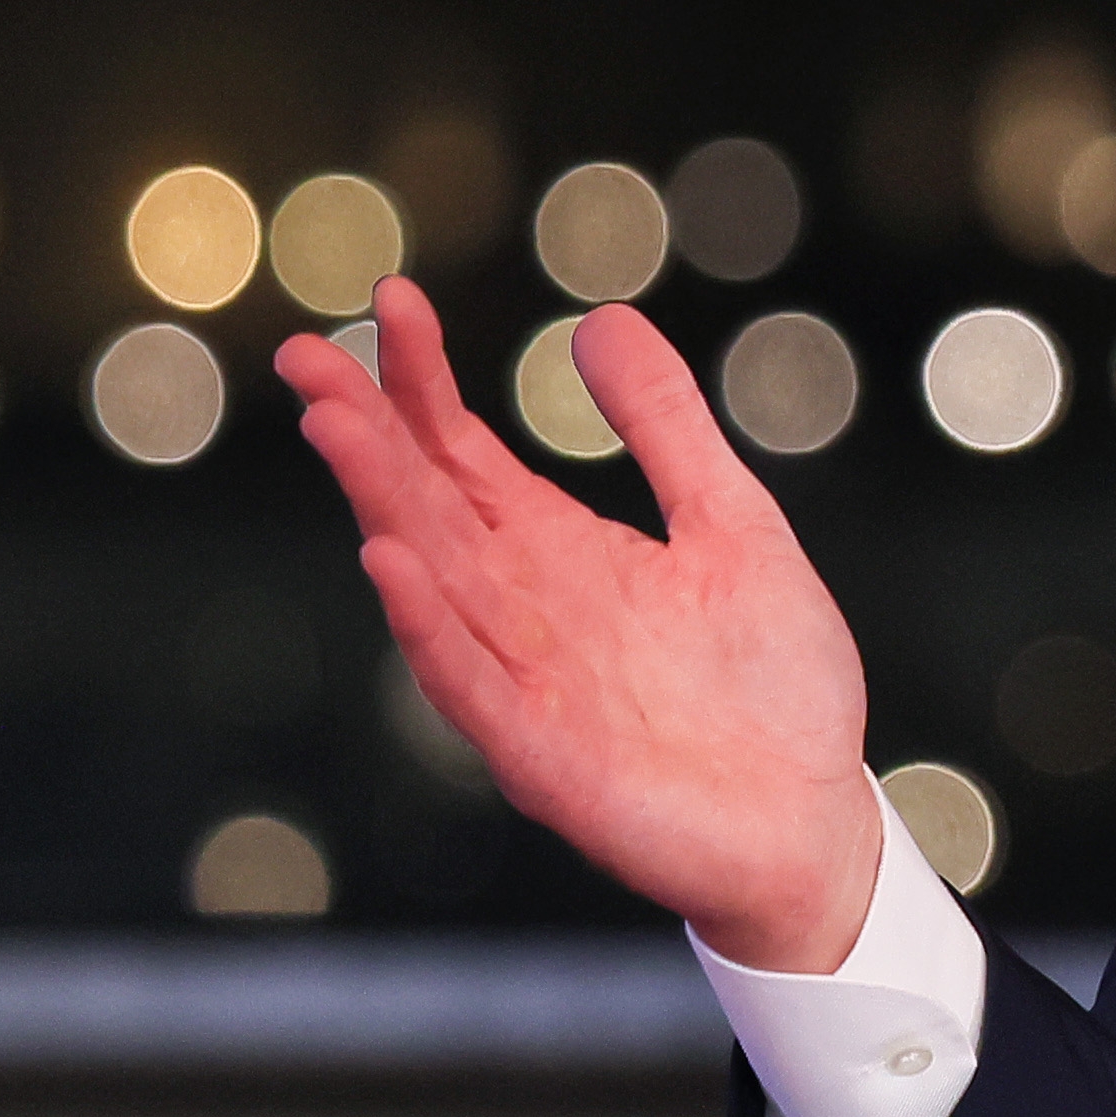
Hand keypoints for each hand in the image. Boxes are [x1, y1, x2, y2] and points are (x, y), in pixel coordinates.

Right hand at [277, 277, 880, 971]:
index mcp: (560, 552)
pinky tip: (393, 563)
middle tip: (302, 352)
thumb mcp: (733, 522)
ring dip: (383, 504)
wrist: (813, 819)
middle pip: (424, 503)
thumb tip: (601, 317)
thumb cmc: (770, 684)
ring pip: (432, 579)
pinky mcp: (542, 755)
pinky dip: (430, 624)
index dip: (422, 379)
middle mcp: (523, 609)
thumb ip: (666, 427)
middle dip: (366, 429)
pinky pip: (469, 682)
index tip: (391, 298)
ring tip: (335, 426)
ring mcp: (524, 680)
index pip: (463, 452)